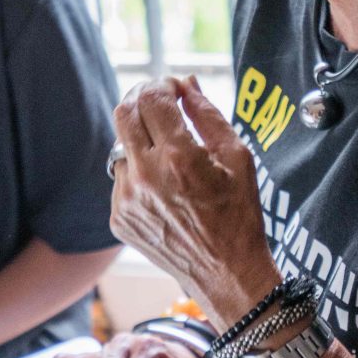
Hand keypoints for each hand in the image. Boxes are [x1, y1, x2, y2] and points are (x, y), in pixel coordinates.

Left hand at [110, 78, 277, 325]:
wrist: (225, 273)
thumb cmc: (239, 215)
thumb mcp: (237, 158)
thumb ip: (208, 114)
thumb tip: (186, 84)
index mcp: (178, 158)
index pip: (152, 98)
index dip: (163, 84)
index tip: (175, 87)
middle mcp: (146, 177)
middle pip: (124, 113)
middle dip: (142, 98)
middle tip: (160, 100)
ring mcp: (127, 200)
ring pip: (121, 147)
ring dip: (141, 140)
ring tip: (170, 156)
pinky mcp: (119, 218)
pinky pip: (122, 179)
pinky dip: (140, 173)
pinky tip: (166, 190)